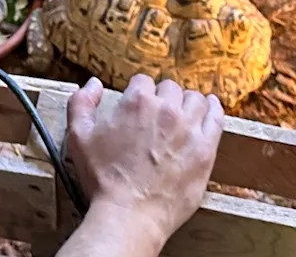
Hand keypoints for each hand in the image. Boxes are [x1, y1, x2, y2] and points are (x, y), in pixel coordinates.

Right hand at [66, 74, 223, 249]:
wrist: (129, 213)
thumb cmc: (103, 179)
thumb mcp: (78, 137)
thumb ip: (81, 103)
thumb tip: (93, 84)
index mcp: (136, 102)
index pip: (143, 81)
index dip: (138, 92)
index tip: (138, 105)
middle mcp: (166, 110)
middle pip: (170, 88)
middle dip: (162, 97)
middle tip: (157, 114)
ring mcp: (189, 129)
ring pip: (195, 100)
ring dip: (187, 102)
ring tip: (182, 113)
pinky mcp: (206, 149)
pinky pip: (216, 118)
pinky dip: (213, 110)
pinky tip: (209, 109)